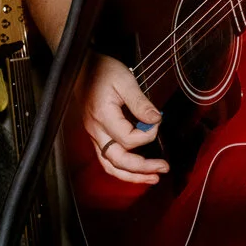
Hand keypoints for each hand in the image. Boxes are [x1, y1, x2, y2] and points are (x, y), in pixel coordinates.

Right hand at [80, 54, 166, 184]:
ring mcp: (94, 134)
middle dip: (142, 168)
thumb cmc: (101, 70)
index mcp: (103, 116)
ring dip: (132, 175)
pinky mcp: (97, 135)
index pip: (128, 139)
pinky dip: (122, 169)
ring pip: (110, 165)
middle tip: (163, 168)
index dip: (147, 135)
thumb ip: (141, 103)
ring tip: (152, 178)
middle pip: (118, 160)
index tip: (157, 122)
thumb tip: (156, 120)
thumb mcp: (125, 80)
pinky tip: (136, 170)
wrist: (82, 66)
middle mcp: (96, 130)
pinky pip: (107, 159)